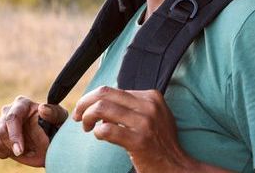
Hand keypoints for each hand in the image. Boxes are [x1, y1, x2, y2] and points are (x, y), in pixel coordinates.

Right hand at [0, 95, 67, 166]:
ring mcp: (0, 123)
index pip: (12, 117)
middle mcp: (8, 110)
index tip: (20, 151)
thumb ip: (54, 113)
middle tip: (24, 154)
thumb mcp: (60, 119)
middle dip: (12, 145)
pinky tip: (17, 150)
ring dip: (12, 150)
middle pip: (1, 129)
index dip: (14, 135)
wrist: (50, 141)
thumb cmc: (56, 126)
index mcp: (22, 103)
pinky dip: (3, 153)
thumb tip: (42, 108)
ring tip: (27, 149)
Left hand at [73, 86, 196, 172]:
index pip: (112, 90)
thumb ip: (134, 106)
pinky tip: (98, 136)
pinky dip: (97, 132)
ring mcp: (145, 122)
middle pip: (104, 94)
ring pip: (102, 108)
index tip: (85, 109)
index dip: (93, 98)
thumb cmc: (161, 143)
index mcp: (151, 96)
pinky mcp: (139, 140)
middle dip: (84, 103)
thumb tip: (103, 103)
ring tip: (86, 127)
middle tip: (78, 116)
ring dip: (87, 117)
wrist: (177, 167)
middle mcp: (149, 106)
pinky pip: (106, 130)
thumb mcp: (154, 116)